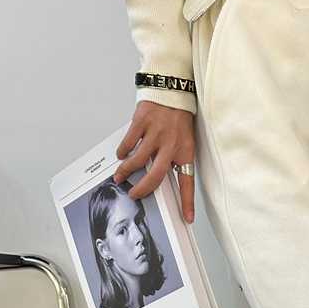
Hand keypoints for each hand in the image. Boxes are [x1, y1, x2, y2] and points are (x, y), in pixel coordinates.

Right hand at [113, 102, 195, 222]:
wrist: (172, 89)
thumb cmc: (177, 117)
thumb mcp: (183, 139)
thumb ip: (173, 157)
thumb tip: (158, 176)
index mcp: (184, 150)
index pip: (188, 181)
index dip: (188, 201)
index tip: (188, 218)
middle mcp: (171, 144)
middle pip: (156, 176)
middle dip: (143, 190)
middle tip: (134, 195)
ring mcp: (156, 133)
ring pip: (138, 161)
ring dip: (126, 171)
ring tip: (120, 175)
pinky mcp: (142, 122)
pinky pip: (129, 143)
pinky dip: (123, 151)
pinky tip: (121, 154)